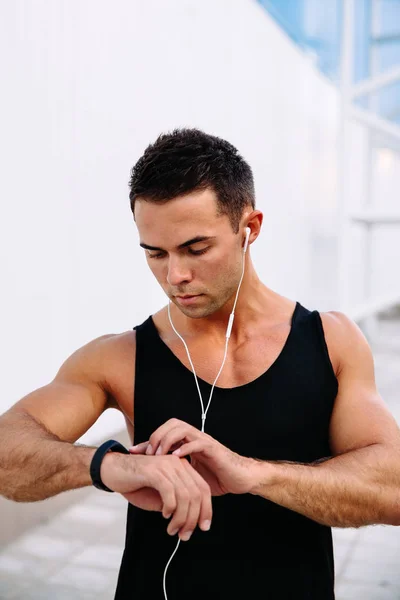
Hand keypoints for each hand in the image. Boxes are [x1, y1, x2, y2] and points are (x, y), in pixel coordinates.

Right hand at [100, 451, 211, 540]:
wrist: (113, 471)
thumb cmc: (137, 484)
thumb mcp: (161, 495)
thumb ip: (177, 503)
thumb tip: (190, 520)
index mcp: (182, 467)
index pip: (203, 488)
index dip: (206, 509)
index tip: (204, 527)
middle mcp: (177, 463)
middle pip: (197, 493)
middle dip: (193, 518)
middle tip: (185, 535)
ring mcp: (166, 465)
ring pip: (185, 495)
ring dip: (181, 518)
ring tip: (173, 530)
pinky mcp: (154, 471)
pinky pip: (170, 492)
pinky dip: (170, 508)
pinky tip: (165, 515)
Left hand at [129, 418, 255, 495]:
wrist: (240, 478)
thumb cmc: (216, 477)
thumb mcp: (189, 474)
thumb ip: (174, 471)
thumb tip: (153, 480)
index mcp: (187, 441)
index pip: (164, 433)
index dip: (147, 441)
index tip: (133, 452)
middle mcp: (194, 437)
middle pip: (172, 423)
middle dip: (157, 436)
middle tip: (148, 454)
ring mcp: (204, 441)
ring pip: (182, 428)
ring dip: (167, 440)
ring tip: (159, 455)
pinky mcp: (214, 449)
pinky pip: (197, 442)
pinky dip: (185, 448)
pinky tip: (176, 457)